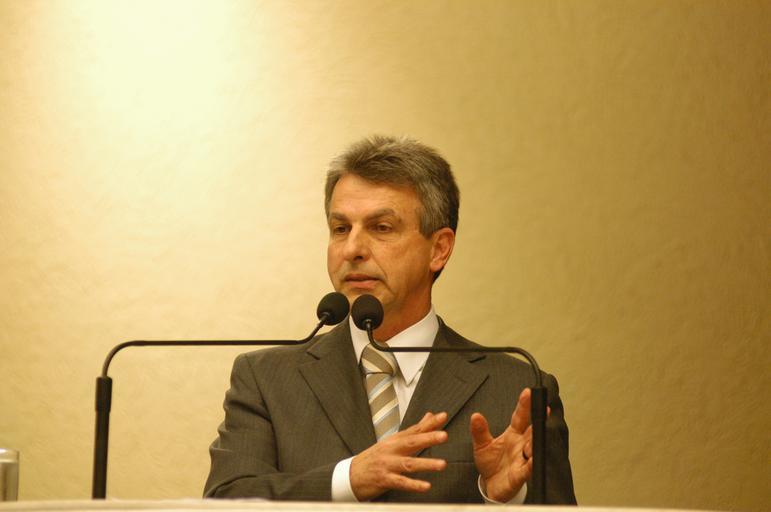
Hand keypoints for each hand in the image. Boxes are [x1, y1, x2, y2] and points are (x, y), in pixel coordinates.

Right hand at [350, 411, 448, 500]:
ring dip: (426, 464)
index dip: (429, 423)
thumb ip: (414, 431)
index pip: (414, 429)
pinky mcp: (384, 480)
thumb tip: (430, 416)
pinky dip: (414, 485)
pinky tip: (426, 486)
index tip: (443, 416)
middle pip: (411, 442)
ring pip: (408, 464)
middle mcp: (391, 450)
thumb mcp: (392, 442)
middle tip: (444, 436)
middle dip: (428, 438)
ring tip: (442, 464)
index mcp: (394, 440)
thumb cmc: (375, 458)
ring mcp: (387, 465)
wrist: (350, 475)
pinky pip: (401, 483)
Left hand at [471, 388, 544, 502]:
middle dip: (537, 421)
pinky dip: (531, 464)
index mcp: (512, 434)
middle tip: (541, 410)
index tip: (528, 392)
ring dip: (533, 442)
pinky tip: (533, 459)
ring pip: (532, 448)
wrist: (491, 485)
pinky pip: (528, 469)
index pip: (520, 417)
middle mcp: (521, 444)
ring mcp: (523, 459)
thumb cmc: (490, 463)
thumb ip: (479, 431)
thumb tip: (475, 415)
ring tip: (531, 436)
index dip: (524, 405)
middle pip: (531, 430)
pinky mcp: (521, 474)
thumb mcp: (481, 445)